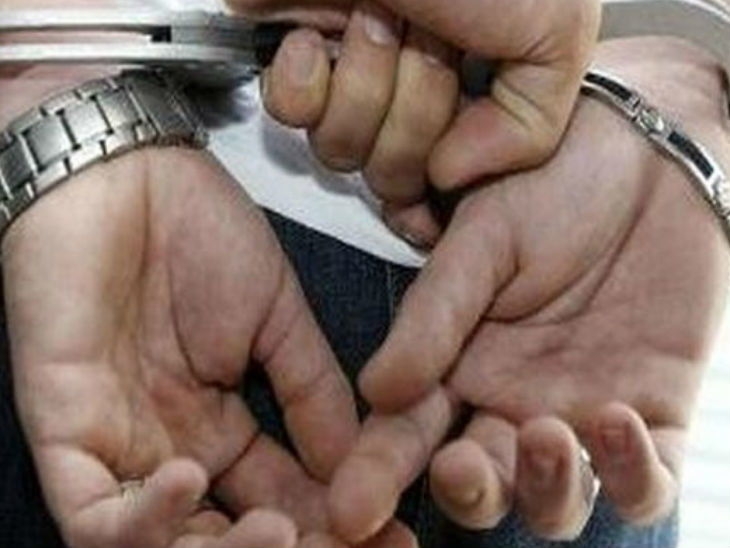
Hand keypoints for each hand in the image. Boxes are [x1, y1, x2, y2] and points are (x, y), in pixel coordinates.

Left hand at [0, 140, 362, 545]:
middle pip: (226, 537)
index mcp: (224, 426)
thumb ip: (313, 391)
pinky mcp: (63, 428)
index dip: (336, 526)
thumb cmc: (202, 233)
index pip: (283, 500)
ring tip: (284, 532)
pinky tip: (192, 479)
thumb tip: (358, 465)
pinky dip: (141, 521)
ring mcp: (118, 444)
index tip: (395, 535)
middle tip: (346, 546)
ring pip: (162, 543)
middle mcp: (174, 448)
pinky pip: (91, 511)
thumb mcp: (278, 317)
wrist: (126, 173)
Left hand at [232, 0, 600, 245]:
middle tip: (426, 41)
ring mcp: (348, 73)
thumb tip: (454, 176)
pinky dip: (303, 82)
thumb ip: (532, 124)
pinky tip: (320, 38)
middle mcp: (405, 88)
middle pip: (392, 173)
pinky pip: (290, 115)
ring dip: (365, 84)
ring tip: (380, 18)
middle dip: (411, 111)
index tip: (455, 122)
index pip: (442, 176)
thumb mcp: (555, 31)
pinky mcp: (293, 57)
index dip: (442, 166)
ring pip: (342, 150)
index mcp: (465, 89)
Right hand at [328, 39, 729, 541]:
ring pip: (556, 501)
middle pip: (481, 484)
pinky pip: (648, 481)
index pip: (406, 434)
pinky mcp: (657, 414)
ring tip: (545, 433)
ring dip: (546, 489)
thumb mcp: (480, 242)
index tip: (349, 510)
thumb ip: (433, 317)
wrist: (643, 159)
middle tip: (459, 467)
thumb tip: (375, 390)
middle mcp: (513, 404)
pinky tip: (615, 421)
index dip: (375, 475)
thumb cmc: (550, 188)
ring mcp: (581, 415)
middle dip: (466, 492)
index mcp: (458, 367)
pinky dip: (632, 475)